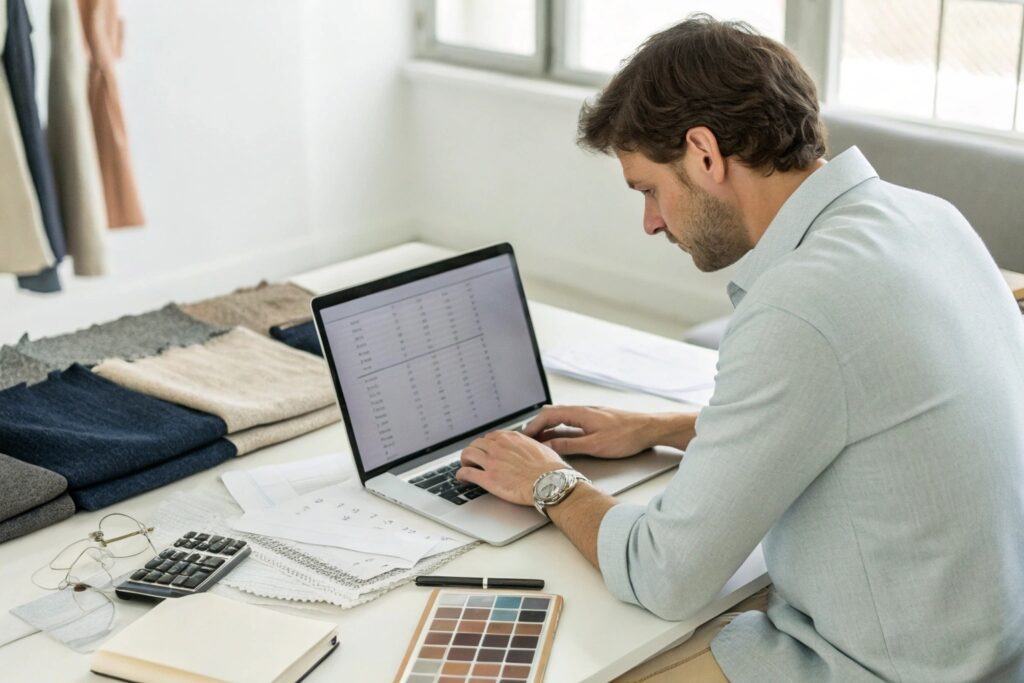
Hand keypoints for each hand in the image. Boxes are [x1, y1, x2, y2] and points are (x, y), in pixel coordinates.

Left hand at [456, 431, 566, 505]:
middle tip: (474, 460)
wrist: (550, 483)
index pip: (490, 437)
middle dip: (474, 451)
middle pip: (476, 444)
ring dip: (464, 460)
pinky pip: (466, 472)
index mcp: (511, 438)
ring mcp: (492, 462)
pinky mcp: (488, 478)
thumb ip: (530, 446)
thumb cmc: (550, 469)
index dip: (486, 445)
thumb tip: (532, 449)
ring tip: (466, 467)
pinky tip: (462, 478)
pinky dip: (461, 474)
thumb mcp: (541, 448)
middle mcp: (499, 446)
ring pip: (467, 454)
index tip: (485, 450)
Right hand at [523, 405, 689, 457]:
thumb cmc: (627, 435)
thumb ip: (570, 445)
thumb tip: (550, 446)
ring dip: (548, 429)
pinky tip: (560, 440)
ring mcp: (589, 415)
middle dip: (537, 426)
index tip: (523, 436)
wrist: (649, 429)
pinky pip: (570, 423)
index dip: (533, 425)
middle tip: (527, 439)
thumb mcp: (595, 445)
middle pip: (552, 414)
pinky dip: (560, 431)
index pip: (548, 415)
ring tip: (539, 441)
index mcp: (580, 413)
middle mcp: (582, 411)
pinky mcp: (595, 421)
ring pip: (561, 419)